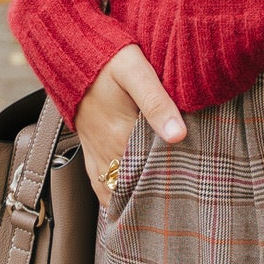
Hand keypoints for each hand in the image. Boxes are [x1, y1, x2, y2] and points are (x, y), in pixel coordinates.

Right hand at [75, 45, 184, 209]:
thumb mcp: (136, 72)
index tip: (193, 190)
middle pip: (137, 184)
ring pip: (117, 190)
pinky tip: (126, 207)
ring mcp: (97, 152)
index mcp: (121, 135)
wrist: (70, 52)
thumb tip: (178, 135)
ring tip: (160, 211)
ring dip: (136, 199)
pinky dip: (113, 198)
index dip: (173, 182)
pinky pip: (99, 184)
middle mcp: (107, 150)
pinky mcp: (90, 150)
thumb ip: (156, 102)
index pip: (152, 172)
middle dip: (159, 194)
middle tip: (183, 204)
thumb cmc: (107, 58)